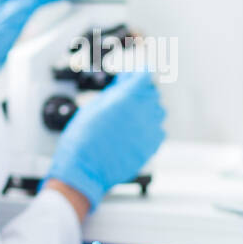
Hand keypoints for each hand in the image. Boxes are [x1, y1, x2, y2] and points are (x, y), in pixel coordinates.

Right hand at [44, 69, 165, 208]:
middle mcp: (144, 111)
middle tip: (125, 98)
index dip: (136, 74)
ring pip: (158, 111)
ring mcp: (150, 130)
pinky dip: (149, 128)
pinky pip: (158, 130)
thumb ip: (114, 92)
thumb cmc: (83, 138)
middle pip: (152, 92)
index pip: (144, 74)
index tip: (130, 77)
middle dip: (140, 91)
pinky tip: (134, 133)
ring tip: (129, 117)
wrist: (86, 169)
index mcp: (128, 97)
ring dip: (146, 109)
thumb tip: (125, 84)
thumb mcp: (94, 106)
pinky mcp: (152, 146)